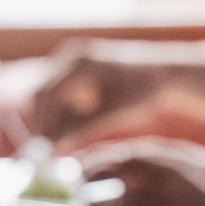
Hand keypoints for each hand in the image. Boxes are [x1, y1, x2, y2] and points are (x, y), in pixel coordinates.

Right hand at [31, 41, 161, 139]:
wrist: (164, 73)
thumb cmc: (140, 93)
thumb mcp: (109, 116)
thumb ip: (78, 131)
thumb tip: (50, 150)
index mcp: (76, 62)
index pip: (43, 95)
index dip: (40, 124)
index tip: (45, 149)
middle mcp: (69, 55)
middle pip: (42, 93)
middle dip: (45, 121)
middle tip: (53, 149)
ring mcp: (73, 57)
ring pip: (51, 93)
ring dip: (55, 116)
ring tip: (68, 140)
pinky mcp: (78, 65)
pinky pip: (62, 89)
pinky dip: (65, 108)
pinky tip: (77, 126)